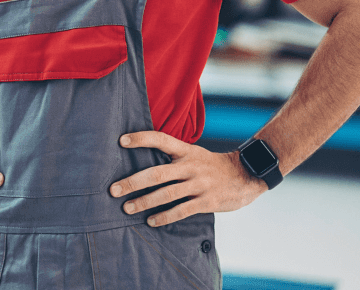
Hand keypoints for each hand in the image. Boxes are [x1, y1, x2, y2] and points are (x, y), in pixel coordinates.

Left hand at [109, 130, 266, 226]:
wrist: (245, 175)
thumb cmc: (212, 166)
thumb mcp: (194, 153)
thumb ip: (173, 157)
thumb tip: (142, 164)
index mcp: (186, 150)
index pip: (160, 139)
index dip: (141, 138)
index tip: (121, 141)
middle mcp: (190, 166)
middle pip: (157, 173)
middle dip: (132, 182)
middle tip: (114, 190)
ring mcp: (199, 184)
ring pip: (166, 194)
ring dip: (144, 202)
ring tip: (127, 208)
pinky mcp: (206, 202)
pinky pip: (181, 211)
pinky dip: (164, 217)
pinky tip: (151, 221)